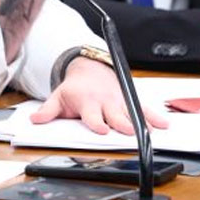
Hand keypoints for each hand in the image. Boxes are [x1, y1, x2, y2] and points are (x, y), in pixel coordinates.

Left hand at [31, 56, 168, 134]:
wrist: (90, 68)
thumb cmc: (74, 88)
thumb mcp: (58, 97)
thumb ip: (48, 110)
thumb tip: (34, 120)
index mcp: (87, 103)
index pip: (92, 116)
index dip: (97, 123)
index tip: (103, 129)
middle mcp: (105, 102)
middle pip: (115, 115)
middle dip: (122, 123)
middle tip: (130, 131)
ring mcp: (119, 101)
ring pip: (132, 112)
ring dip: (142, 121)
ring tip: (152, 130)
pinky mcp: (129, 99)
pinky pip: (143, 108)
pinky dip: (154, 116)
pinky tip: (164, 124)